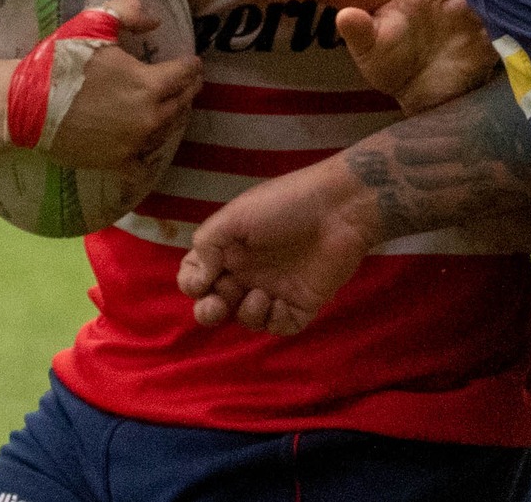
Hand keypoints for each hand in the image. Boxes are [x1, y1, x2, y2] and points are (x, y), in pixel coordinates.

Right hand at [45, 0, 203, 169]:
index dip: (191, 65)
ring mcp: (133, 143)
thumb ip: (130, 12)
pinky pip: (142, 165)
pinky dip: (147, 157)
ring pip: (166, 130)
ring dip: (171, 117)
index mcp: (150, 83)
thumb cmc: (60, 61)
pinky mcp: (115, 162)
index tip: (193, 62)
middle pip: (181, 103)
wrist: (25, 104)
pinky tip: (146, 150)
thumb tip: (156, 22)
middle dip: (187, 90)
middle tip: (189, 83)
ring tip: (170, 108)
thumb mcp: (94, 22)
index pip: (185, 74)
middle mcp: (149, 117)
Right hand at [176, 156, 377, 335]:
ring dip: (246, 314)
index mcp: (230, 249)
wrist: (339, 209)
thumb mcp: (236, 216)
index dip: (191, 283)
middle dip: (209, 312)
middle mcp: (249, 271)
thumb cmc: (285, 204)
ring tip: (260, 295)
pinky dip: (274, 322)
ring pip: (246, 319)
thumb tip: (197, 279)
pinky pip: (279, 326)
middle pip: (217, 304)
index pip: (197, 274)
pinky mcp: (302, 303)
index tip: (202, 281)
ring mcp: (275, 289)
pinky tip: (279, 304)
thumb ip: (208, 245)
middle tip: (217, 306)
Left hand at [336, 0, 498, 114]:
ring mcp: (470, 12)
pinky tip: (482, 27)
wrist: (419, 97)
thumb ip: (358, 31)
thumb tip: (344, 15)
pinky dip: (496, 16)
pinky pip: (501, 18)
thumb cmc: (392, 63)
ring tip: (451, 10)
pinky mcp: (489, 36)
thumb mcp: (369, 49)